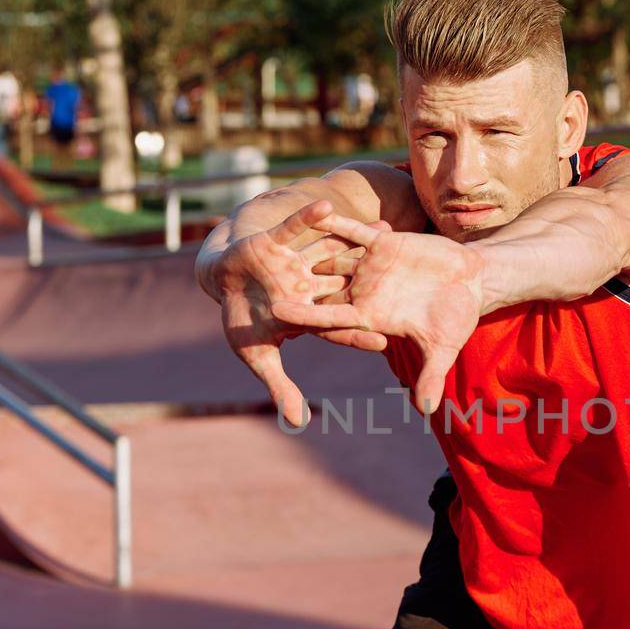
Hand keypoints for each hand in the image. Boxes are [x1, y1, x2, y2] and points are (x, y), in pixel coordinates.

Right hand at [208, 200, 389, 426]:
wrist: (219, 282)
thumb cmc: (240, 319)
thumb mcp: (258, 355)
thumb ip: (280, 385)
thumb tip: (297, 422)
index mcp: (310, 312)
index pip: (339, 325)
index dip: (360, 333)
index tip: (386, 342)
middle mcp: (310, 284)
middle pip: (348, 283)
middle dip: (376, 280)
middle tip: (410, 279)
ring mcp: (296, 261)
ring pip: (332, 250)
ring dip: (356, 241)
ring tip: (387, 231)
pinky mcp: (277, 241)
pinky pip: (297, 227)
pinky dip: (308, 217)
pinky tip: (328, 206)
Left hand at [269, 215, 484, 414]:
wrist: (472, 281)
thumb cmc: (457, 318)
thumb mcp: (442, 347)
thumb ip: (431, 376)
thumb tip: (427, 410)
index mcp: (371, 316)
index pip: (330, 318)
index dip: (305, 315)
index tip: (276, 313)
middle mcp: (364, 292)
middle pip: (322, 289)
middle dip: (295, 285)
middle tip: (261, 278)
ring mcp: (370, 266)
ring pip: (333, 258)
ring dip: (308, 252)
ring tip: (275, 243)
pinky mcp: (382, 243)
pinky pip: (353, 231)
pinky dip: (336, 222)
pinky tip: (313, 211)